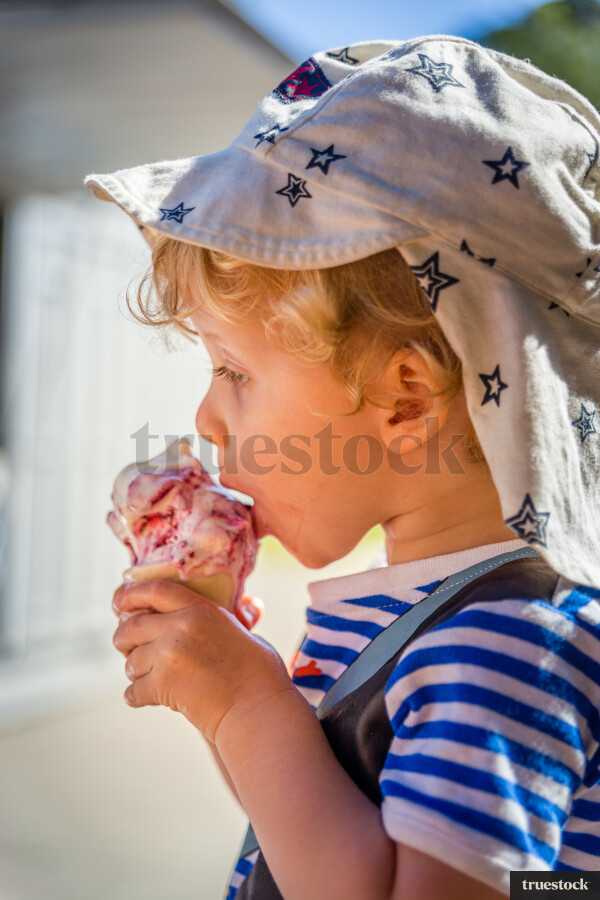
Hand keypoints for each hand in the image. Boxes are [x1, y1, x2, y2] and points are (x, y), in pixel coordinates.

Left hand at [112, 581, 290, 741]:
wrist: (256, 708)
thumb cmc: (259, 673)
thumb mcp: (245, 632)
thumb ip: (234, 617)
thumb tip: (248, 606)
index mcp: (200, 608)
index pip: (154, 590)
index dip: (131, 593)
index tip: (119, 601)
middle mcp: (180, 627)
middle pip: (131, 626)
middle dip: (123, 639)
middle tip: (127, 647)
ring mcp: (169, 656)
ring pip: (130, 661)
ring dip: (135, 671)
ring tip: (150, 677)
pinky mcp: (162, 685)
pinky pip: (133, 690)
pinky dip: (136, 696)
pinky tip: (146, 697)